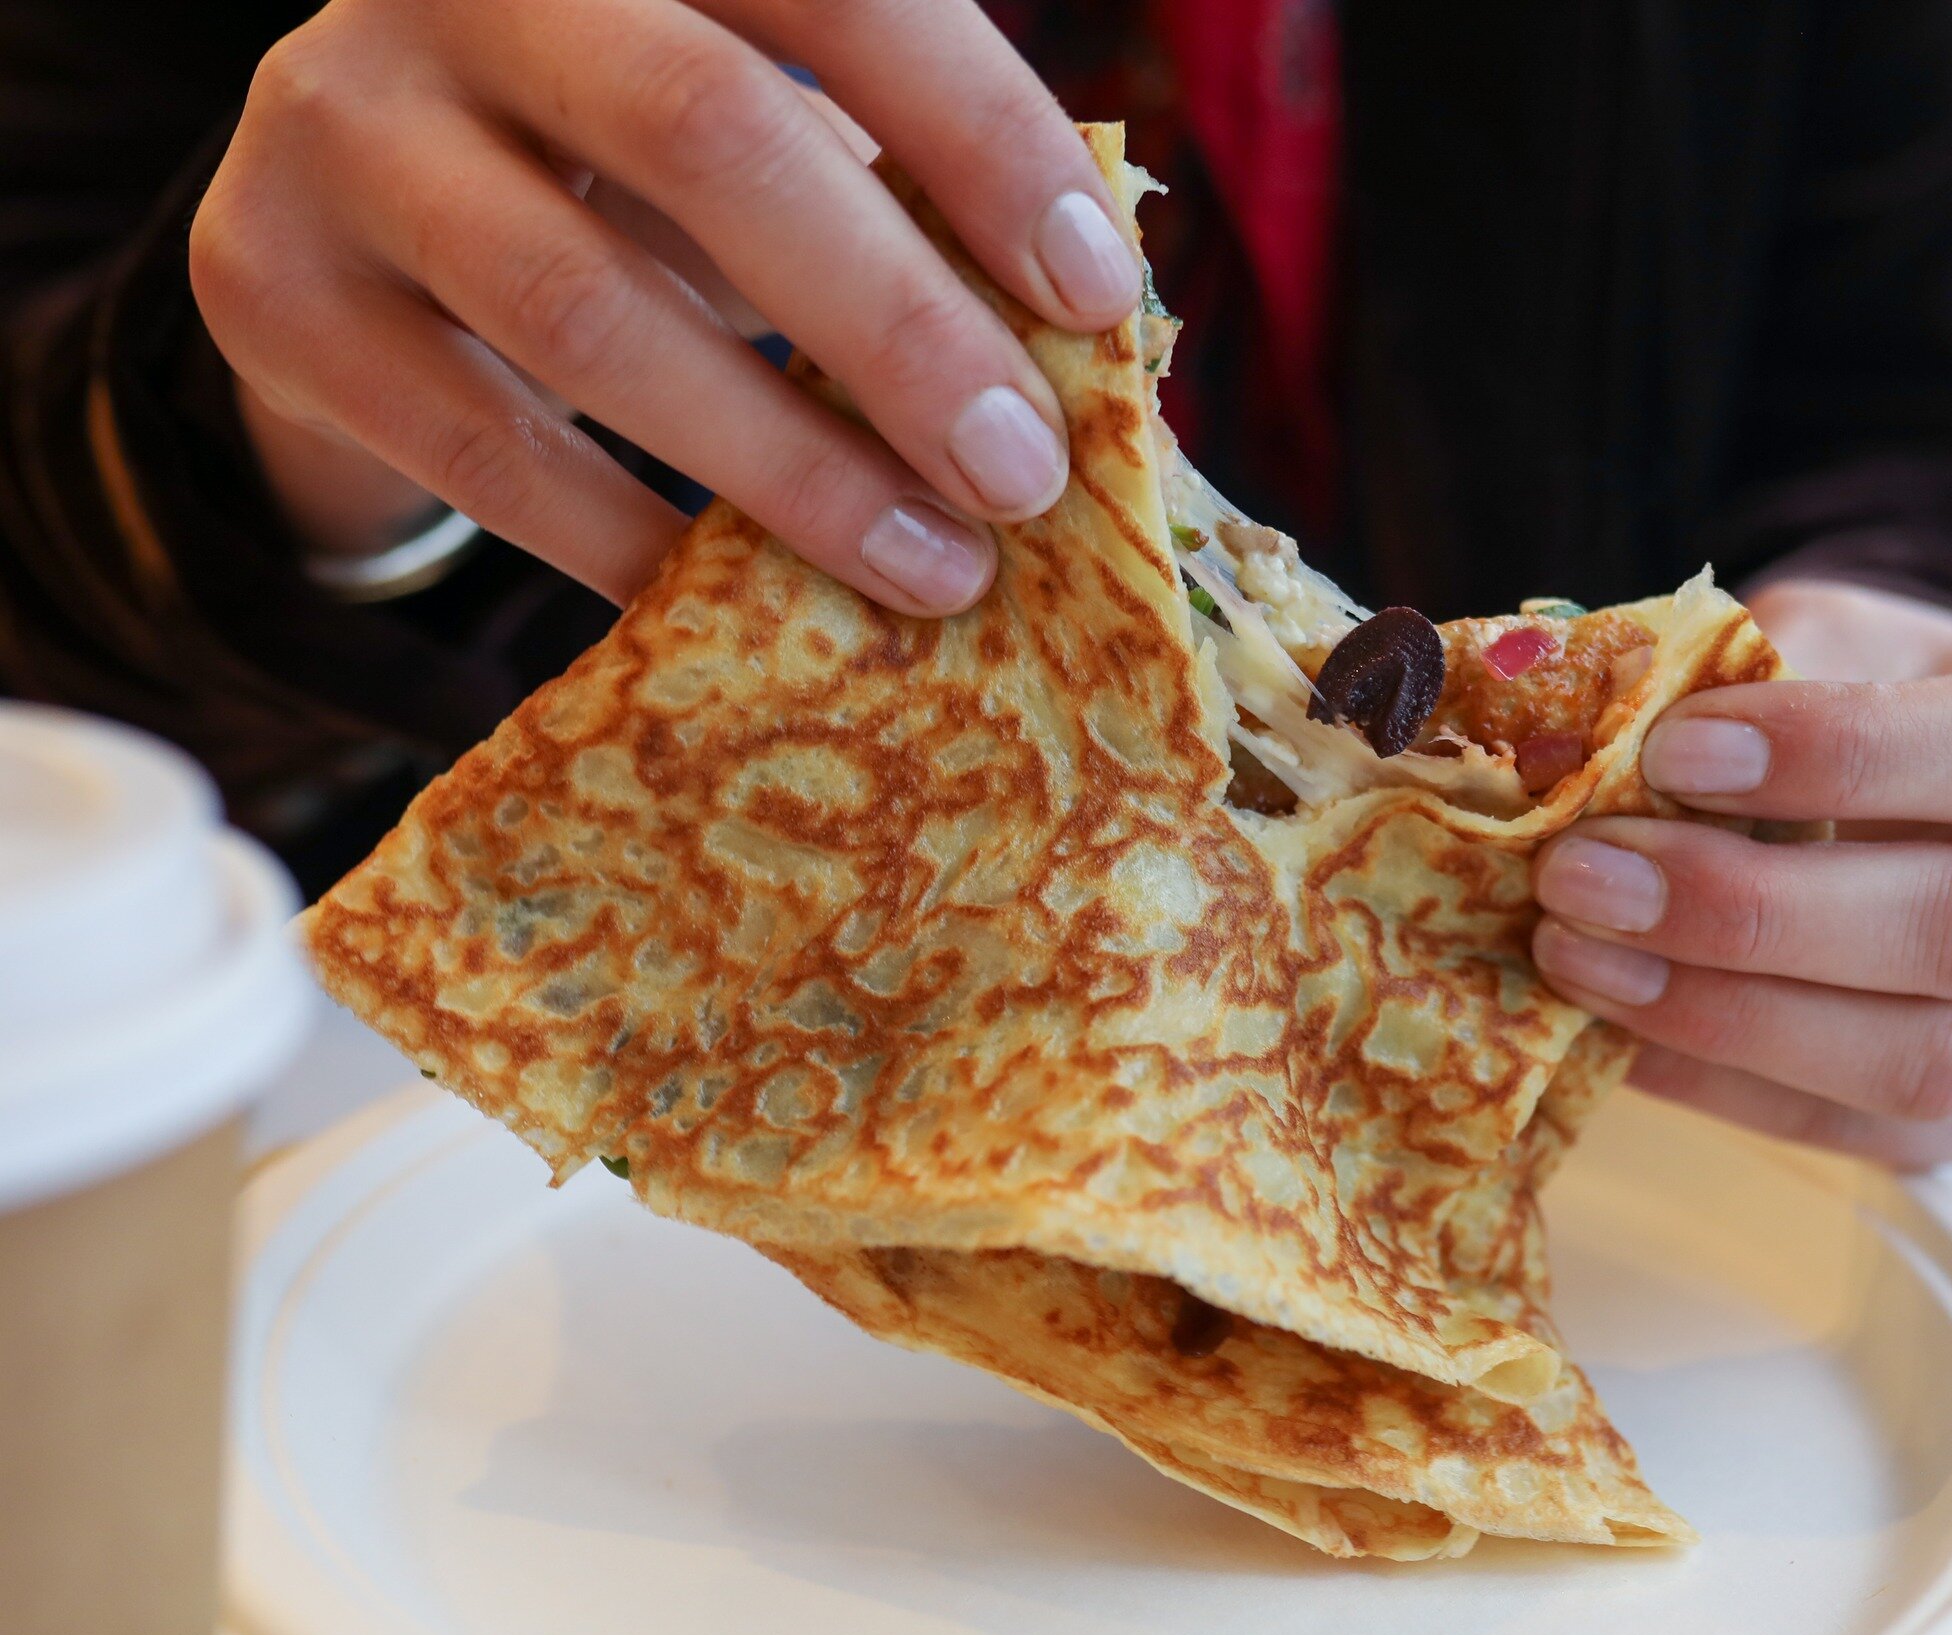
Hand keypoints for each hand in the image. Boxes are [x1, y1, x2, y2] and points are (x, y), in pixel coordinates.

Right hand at [191, 0, 1141, 608]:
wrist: (345, 211)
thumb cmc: (610, 173)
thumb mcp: (742, 136)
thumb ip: (877, 191)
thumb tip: (1078, 348)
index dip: (979, 133)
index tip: (1095, 297)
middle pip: (704, 134)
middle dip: (894, 326)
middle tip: (1020, 476)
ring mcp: (343, 128)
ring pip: (588, 313)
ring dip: (789, 467)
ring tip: (934, 570)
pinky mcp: (272, 289)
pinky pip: (488, 452)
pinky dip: (634, 544)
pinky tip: (742, 603)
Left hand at [1530, 579, 1951, 1167]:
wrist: (1915, 797)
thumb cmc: (1866, 699)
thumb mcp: (1834, 640)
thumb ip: (1757, 670)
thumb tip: (1605, 744)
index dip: (1844, 753)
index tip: (1672, 752)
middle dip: (1749, 909)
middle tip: (1581, 873)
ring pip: (1926, 1060)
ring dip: (1725, 1012)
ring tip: (1576, 952)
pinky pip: (1851, 1129)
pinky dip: (1714, 1082)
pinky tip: (1607, 1030)